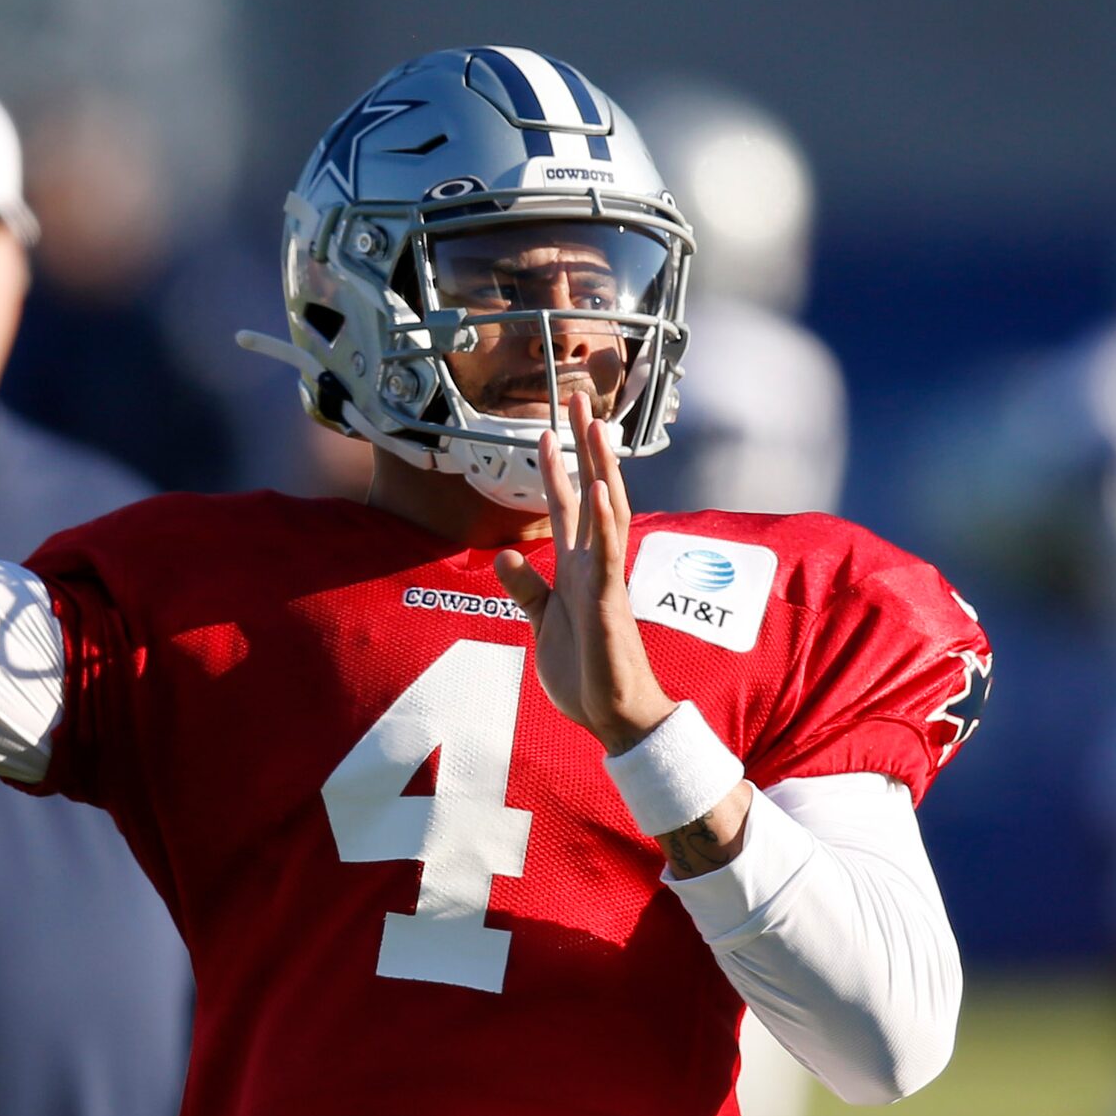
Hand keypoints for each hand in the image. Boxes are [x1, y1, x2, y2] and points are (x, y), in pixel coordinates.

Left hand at [492, 389, 673, 756]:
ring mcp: (605, 579)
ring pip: (606, 511)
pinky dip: (604, 519)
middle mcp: (595, 564)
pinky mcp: (609, 602)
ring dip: (600, 468)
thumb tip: (504, 555)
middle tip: (577, 399)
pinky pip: (608, 554)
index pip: (568, 507)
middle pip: (592, 493)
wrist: (612, 715)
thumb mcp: (542, 622)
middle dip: (584, 448)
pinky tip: (600, 488)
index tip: (548, 431)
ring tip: (596, 426)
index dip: (556, 469)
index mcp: (579, 568)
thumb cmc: (585, 672)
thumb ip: (527, 588)